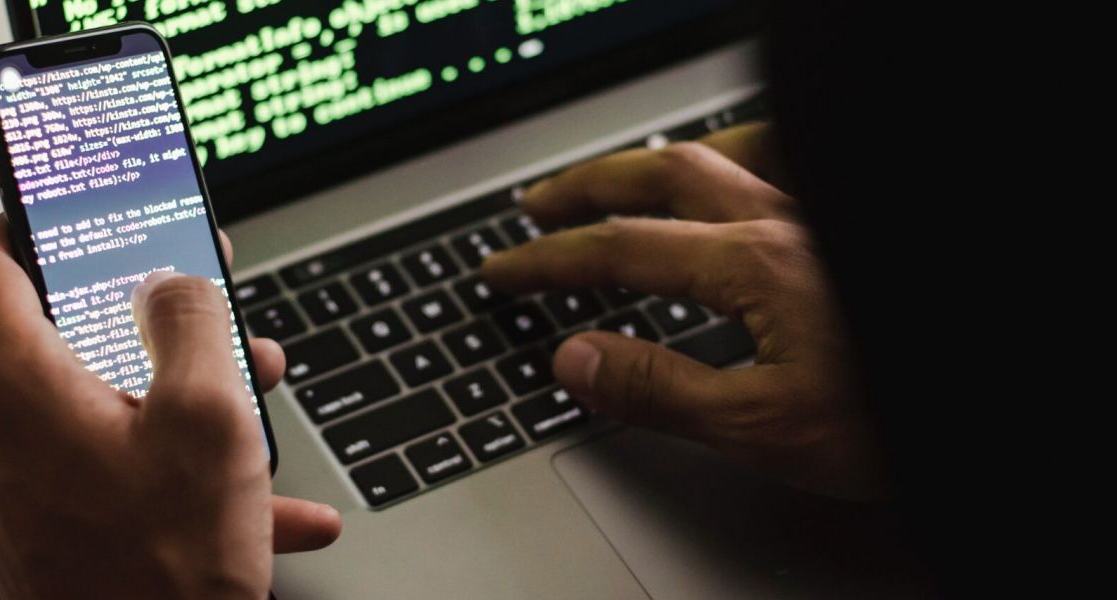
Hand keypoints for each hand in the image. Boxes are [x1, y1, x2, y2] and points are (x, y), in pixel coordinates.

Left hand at [0, 217, 340, 598]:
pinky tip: (259, 499)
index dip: (25, 222)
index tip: (71, 212)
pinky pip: (113, 474)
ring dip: (179, 399)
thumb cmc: (166, 571)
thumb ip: (192, 324)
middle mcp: (0, 439)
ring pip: (100, 410)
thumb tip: (174, 281)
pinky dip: (176, 470)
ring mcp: (18, 493)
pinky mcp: (46, 532)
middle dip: (153, 325)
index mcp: (22, 393)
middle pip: (65, 342)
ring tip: (254, 412)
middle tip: (213, 317)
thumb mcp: (210, 419)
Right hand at [482, 124, 881, 499]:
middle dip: (587, 189)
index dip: (550, 260)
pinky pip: (781, 161)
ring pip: (721, 153)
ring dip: (653, 163)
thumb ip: (662, 389)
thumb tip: (576, 359)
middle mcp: (785, 222)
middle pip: (661, 176)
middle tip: (539, 207)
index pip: (622, 251)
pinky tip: (729, 176)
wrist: (999, 408)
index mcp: (755, 266)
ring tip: (618, 179)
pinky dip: (735, 157)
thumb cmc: (897, 418)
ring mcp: (819, 216)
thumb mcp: (764, 427)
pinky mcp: (842, 230)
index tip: (505, 269)